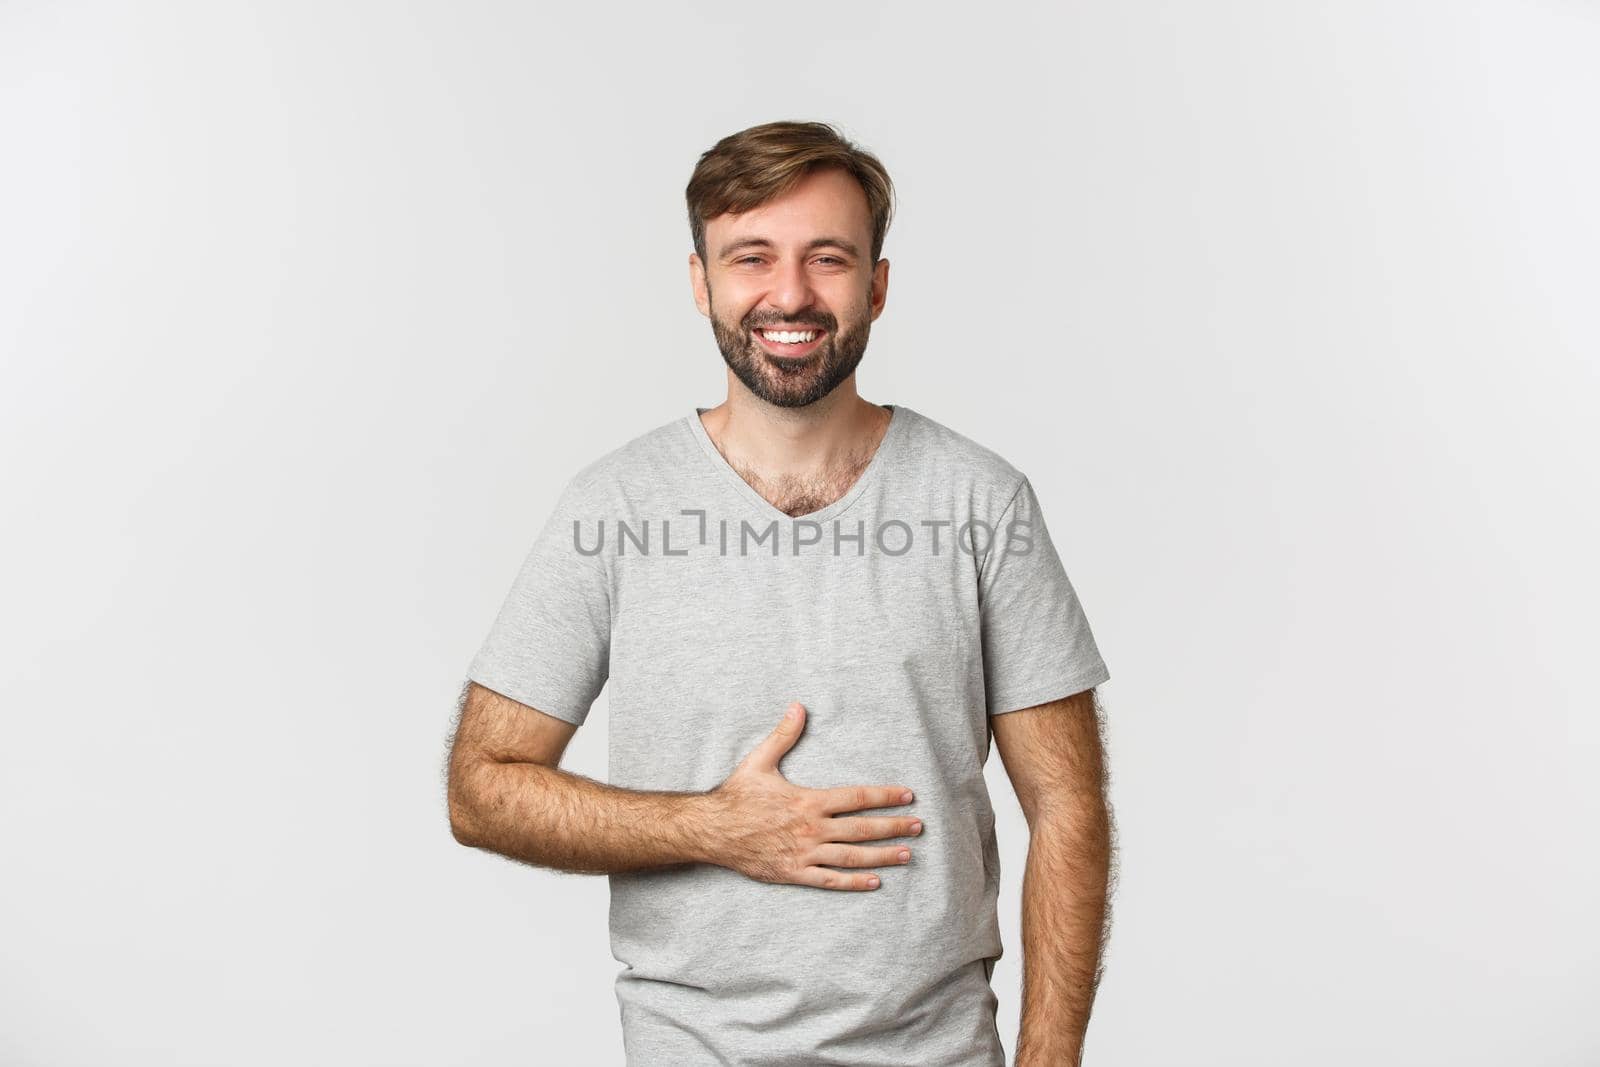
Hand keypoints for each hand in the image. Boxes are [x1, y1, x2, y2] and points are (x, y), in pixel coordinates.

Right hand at [706, 701, 922, 890]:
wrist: (712, 831)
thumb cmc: (736, 796)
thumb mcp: (759, 761)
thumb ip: (783, 735)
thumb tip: (798, 705)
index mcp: (808, 801)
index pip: (857, 797)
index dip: (885, 796)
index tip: (908, 795)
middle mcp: (812, 829)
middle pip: (862, 829)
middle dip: (893, 827)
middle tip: (918, 826)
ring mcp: (804, 854)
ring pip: (852, 857)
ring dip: (882, 856)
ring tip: (906, 854)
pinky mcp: (794, 873)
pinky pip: (830, 880)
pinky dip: (854, 882)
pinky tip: (875, 882)